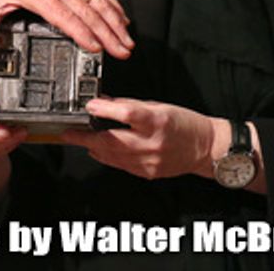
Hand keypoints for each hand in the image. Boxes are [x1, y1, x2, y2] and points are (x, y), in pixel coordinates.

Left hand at [0, 0, 133, 58]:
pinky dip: (112, 6)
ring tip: (127, 43)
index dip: (81, 32)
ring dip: (115, 22)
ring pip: (97, 0)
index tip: (96, 48)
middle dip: (107, 33)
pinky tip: (123, 21)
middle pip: (86, 11)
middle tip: (122, 52)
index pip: (62, 15)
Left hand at [62, 97, 216, 180]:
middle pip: (113, 140)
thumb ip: (128, 105)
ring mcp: (151, 161)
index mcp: (158, 121)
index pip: (128, 114)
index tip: (90, 106)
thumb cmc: (183, 123)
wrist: (206, 148)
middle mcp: (154, 142)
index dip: (106, 110)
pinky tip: (98, 150)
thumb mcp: (157, 105)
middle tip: (68, 132)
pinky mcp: (148, 172)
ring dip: (92, 148)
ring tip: (78, 140)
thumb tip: (102, 102)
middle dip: (86, 137)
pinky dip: (107, 157)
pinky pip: (121, 165)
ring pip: (113, 156)